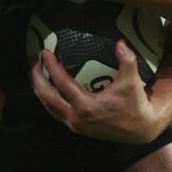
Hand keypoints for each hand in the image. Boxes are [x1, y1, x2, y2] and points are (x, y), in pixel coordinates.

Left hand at [30, 40, 164, 142]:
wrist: (139, 129)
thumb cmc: (135, 104)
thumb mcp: (131, 82)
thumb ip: (126, 60)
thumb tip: (120, 42)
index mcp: (86, 106)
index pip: (61, 83)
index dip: (51, 67)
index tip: (44, 52)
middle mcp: (76, 117)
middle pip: (47, 96)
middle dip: (37, 79)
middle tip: (32, 62)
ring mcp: (74, 124)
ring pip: (49, 106)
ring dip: (39, 90)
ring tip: (35, 74)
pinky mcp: (76, 128)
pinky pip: (55, 112)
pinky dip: (48, 99)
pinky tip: (47, 89)